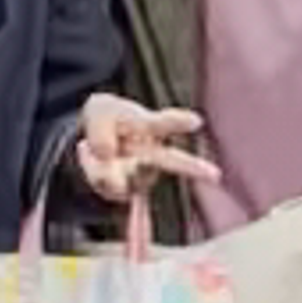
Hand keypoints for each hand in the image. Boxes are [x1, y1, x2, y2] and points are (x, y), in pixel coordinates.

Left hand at [77, 89, 212, 212]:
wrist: (95, 138)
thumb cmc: (107, 119)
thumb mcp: (98, 112)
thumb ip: (101, 130)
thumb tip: (106, 155)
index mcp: (149, 127)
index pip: (166, 123)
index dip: (179, 122)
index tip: (196, 121)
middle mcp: (152, 152)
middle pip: (173, 160)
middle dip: (193, 168)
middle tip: (215, 175)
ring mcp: (142, 174)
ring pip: (123, 178)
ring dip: (98, 167)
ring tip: (86, 147)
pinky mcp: (128, 190)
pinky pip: (107, 189)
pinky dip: (92, 175)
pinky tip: (89, 160)